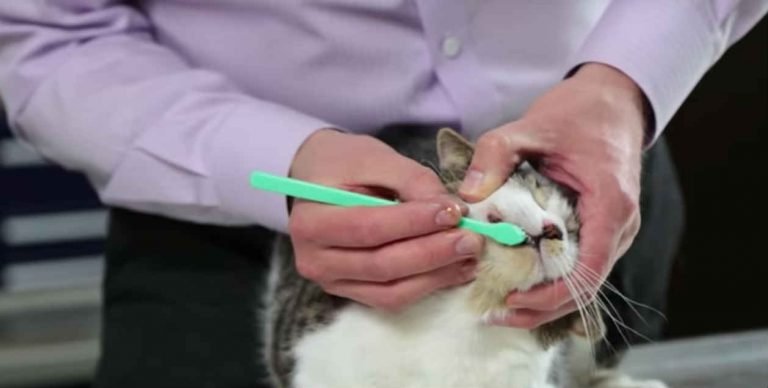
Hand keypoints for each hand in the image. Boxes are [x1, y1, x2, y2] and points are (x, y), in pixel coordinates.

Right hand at [289, 129, 483, 310]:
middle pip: (382, 264)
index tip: (454, 212)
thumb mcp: (374, 157)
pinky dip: (426, 286)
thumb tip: (452, 209)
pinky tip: (454, 270)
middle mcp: (314, 259)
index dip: (415, 223)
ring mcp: (331, 282)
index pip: (369, 227)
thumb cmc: (342, 163)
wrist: (315, 179)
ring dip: (435, 276)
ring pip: (390, 290)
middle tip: (471, 238)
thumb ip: (413, 180)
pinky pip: (391, 298)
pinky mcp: (350, 292)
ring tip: (469, 257)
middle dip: (432, 253)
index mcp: (311, 222)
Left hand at [459, 63, 646, 327]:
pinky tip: (518, 282)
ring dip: (545, 299)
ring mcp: (614, 232)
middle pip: (585, 288)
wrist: (611, 103)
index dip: (550, 296)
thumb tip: (468, 196)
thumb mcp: (530, 126)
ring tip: (501, 307)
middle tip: (495, 313)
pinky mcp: (601, 231)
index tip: (511, 300)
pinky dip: (550, 279)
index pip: (587, 271)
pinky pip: (579, 266)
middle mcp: (620, 227)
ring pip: (582, 282)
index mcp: (609, 205)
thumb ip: (495, 154)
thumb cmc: (577, 114)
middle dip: (541, 308)